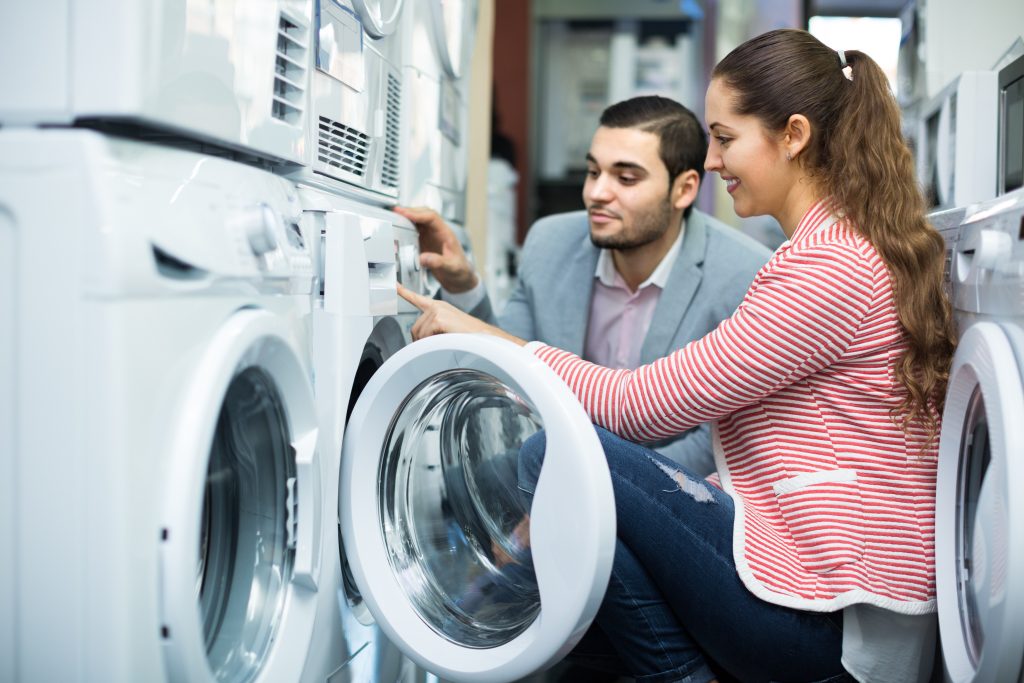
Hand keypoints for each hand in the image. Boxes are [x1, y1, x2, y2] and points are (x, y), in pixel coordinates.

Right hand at [393, 206, 477, 292]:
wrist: (461, 279)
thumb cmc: (461, 272)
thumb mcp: (451, 268)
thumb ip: (437, 262)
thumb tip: (422, 258)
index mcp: (446, 234)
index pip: (432, 217)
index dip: (418, 214)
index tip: (405, 214)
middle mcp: (438, 233)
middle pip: (424, 214)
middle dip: (410, 211)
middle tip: (396, 212)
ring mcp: (432, 237)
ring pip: (419, 221)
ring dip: (408, 218)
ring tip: (395, 217)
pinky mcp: (426, 243)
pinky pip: (416, 231)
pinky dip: (407, 228)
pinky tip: (400, 229)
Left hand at [398, 284, 526, 345]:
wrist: (486, 337)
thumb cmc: (470, 337)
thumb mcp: (448, 331)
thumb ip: (433, 331)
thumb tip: (419, 341)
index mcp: (439, 307)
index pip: (417, 299)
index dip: (404, 292)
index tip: (394, 285)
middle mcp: (437, 306)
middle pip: (415, 328)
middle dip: (421, 340)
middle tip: (437, 346)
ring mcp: (437, 310)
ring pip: (418, 333)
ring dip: (428, 343)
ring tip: (445, 343)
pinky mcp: (438, 317)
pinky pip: (425, 336)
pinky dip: (432, 343)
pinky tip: (445, 341)